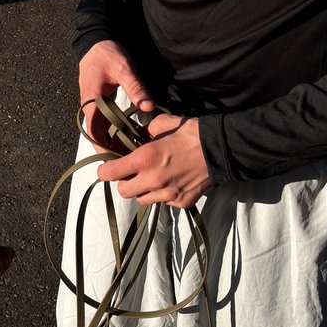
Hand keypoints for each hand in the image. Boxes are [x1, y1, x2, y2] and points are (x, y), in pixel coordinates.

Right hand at [77, 40, 155, 151]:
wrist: (95, 41)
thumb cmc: (106, 53)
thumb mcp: (123, 68)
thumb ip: (135, 87)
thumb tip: (148, 107)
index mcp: (91, 101)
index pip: (94, 132)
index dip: (103, 148)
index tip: (116, 160)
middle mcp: (90, 107)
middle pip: (98, 135)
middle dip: (112, 148)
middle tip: (132, 160)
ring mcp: (94, 105)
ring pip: (103, 129)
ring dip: (115, 140)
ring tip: (133, 151)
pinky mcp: (100, 102)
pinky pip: (107, 121)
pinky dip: (116, 130)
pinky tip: (130, 135)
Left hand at [96, 114, 211, 208]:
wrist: (221, 150)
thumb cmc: (191, 133)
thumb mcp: (164, 123)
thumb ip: (146, 130)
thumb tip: (140, 135)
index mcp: (145, 159)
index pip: (111, 173)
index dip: (105, 170)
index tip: (107, 168)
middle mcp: (153, 180)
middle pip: (124, 191)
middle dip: (124, 182)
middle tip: (132, 173)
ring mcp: (168, 195)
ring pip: (142, 199)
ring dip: (143, 190)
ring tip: (153, 178)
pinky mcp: (181, 202)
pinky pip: (164, 203)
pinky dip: (163, 195)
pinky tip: (173, 182)